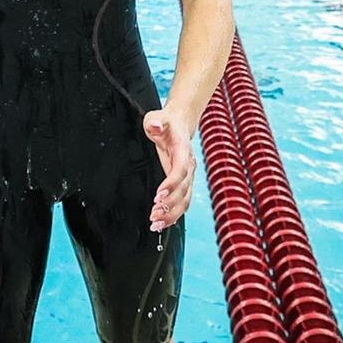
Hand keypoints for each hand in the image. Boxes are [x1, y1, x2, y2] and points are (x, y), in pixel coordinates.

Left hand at [143, 107, 196, 232]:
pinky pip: (182, 202)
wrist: (179, 124)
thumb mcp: (156, 117)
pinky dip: (173, 214)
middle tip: (153, 216)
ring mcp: (188, 176)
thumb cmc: (165, 122)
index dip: (171, 184)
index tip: (158, 195)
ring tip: (155, 225)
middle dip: (169, 205)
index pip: (180, 170)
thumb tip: (155, 125)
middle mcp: (189, 166)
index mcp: (183, 150)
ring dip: (171, 215)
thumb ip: (155, 122)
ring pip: (185, 200)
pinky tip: (161, 223)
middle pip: (183, 190)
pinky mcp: (184, 183)